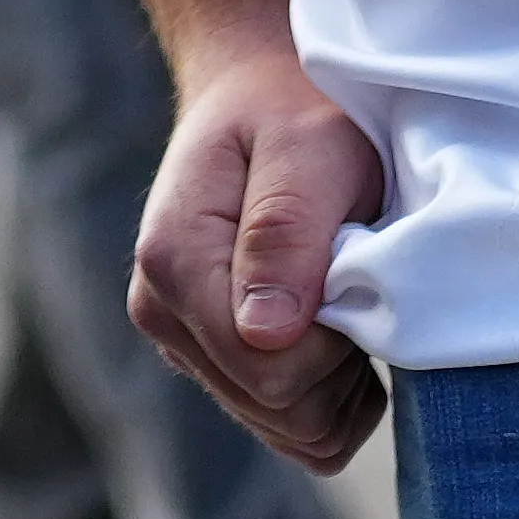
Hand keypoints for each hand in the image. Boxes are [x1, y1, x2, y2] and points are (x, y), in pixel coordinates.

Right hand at [132, 36, 392, 470]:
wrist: (259, 90)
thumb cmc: (295, 108)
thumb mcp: (310, 144)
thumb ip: (286, 232)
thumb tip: (266, 335)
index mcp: (174, 261)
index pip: (272, 370)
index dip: (338, 341)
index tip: (356, 270)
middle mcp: (161, 311)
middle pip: (279, 410)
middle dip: (341, 365)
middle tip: (357, 278)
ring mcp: (180, 339)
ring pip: (285, 428)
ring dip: (336, 382)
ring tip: (343, 295)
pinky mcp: (208, 356)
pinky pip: (283, 423)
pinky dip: (326, 393)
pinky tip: (335, 329)